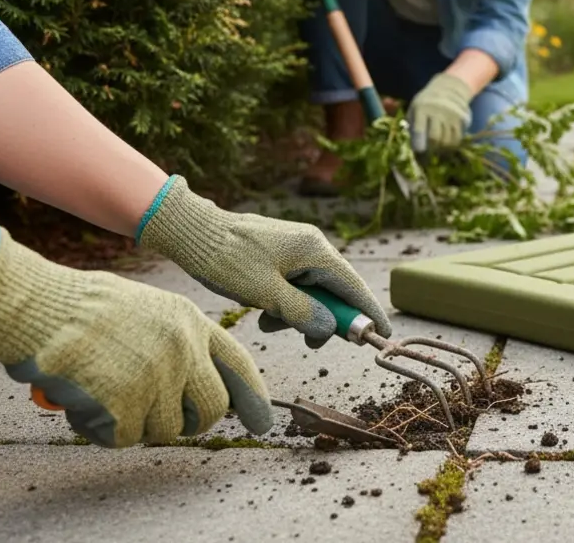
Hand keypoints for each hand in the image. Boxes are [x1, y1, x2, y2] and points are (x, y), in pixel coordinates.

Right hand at [0, 226, 271, 447]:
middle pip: (211, 410)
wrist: (39, 307)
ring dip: (136, 424)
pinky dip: (102, 430)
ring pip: (164, 429)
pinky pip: (124, 438)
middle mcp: (183, 350)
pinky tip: (84, 404)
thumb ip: (177, 342)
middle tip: (164, 422)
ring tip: (105, 396)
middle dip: (190, 423)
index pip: (239, 365)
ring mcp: (157, 377)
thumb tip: (194, 387)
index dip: (252, 397)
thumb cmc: (81, 308)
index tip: (261, 422)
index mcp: (191, 322)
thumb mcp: (148, 309)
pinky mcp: (126, 403)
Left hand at [136, 176, 391, 345]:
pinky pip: (295, 283)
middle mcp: (311, 245)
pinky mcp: (280, 252)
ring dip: (299, 313)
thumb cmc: (226, 259)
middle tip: (309, 343)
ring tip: (269, 323)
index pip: (353, 285)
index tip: (382, 335)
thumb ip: (301, 313)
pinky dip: (286, 302)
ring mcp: (295, 247)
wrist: (190, 231)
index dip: (368, 312)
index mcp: (314, 249)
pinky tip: (263, 310)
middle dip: (323, 318)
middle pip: (334, 290)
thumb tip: (329, 329)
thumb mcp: (265, 294)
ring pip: (312, 289)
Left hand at [407, 73, 474, 152]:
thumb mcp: (414, 109)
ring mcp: (451, 116)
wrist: (449, 89)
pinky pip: (457, 140)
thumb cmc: (426, 104)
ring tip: (436, 150)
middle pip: (435, 138)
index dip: (418, 144)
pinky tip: (446, 146)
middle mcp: (438, 112)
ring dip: (441, 150)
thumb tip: (410, 148)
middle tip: (427, 155)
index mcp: (421, 108)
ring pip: (447, 141)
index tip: (418, 152)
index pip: (419, 130)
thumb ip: (412, 126)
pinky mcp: (462, 120)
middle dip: (430, 150)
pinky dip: (451, 146)